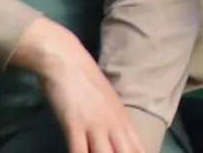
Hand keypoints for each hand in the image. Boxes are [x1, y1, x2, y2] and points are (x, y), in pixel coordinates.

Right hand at [10, 18, 146, 152]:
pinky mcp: (74, 124)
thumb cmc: (83, 76)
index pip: (138, 146)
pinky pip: (79, 151)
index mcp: (121, 116)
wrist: (65, 58)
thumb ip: (112, 117)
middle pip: (126, 152)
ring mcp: (94, 124)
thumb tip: (115, 135)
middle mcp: (112, 123)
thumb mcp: (106, 98)